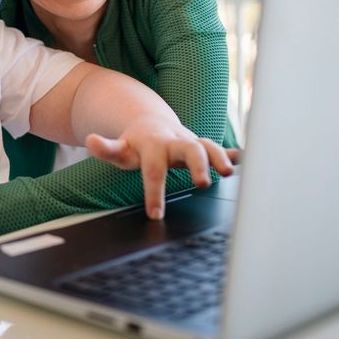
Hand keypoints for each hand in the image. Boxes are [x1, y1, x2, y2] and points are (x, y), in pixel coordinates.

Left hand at [85, 119, 239, 220]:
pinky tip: (248, 162)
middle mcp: (176, 142)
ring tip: (229, 173)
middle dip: (197, 163)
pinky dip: (235, 155)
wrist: (151, 124)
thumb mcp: (118, 149)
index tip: (155, 214)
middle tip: (203, 183)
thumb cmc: (134, 144)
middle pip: (190, 148)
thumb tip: (90, 139)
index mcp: (154, 145)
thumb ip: (106, 148)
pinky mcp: (204, 146)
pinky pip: (223, 149)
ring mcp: (192, 142)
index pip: (154, 170)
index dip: (154, 192)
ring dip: (220, 158)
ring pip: (209, 146)